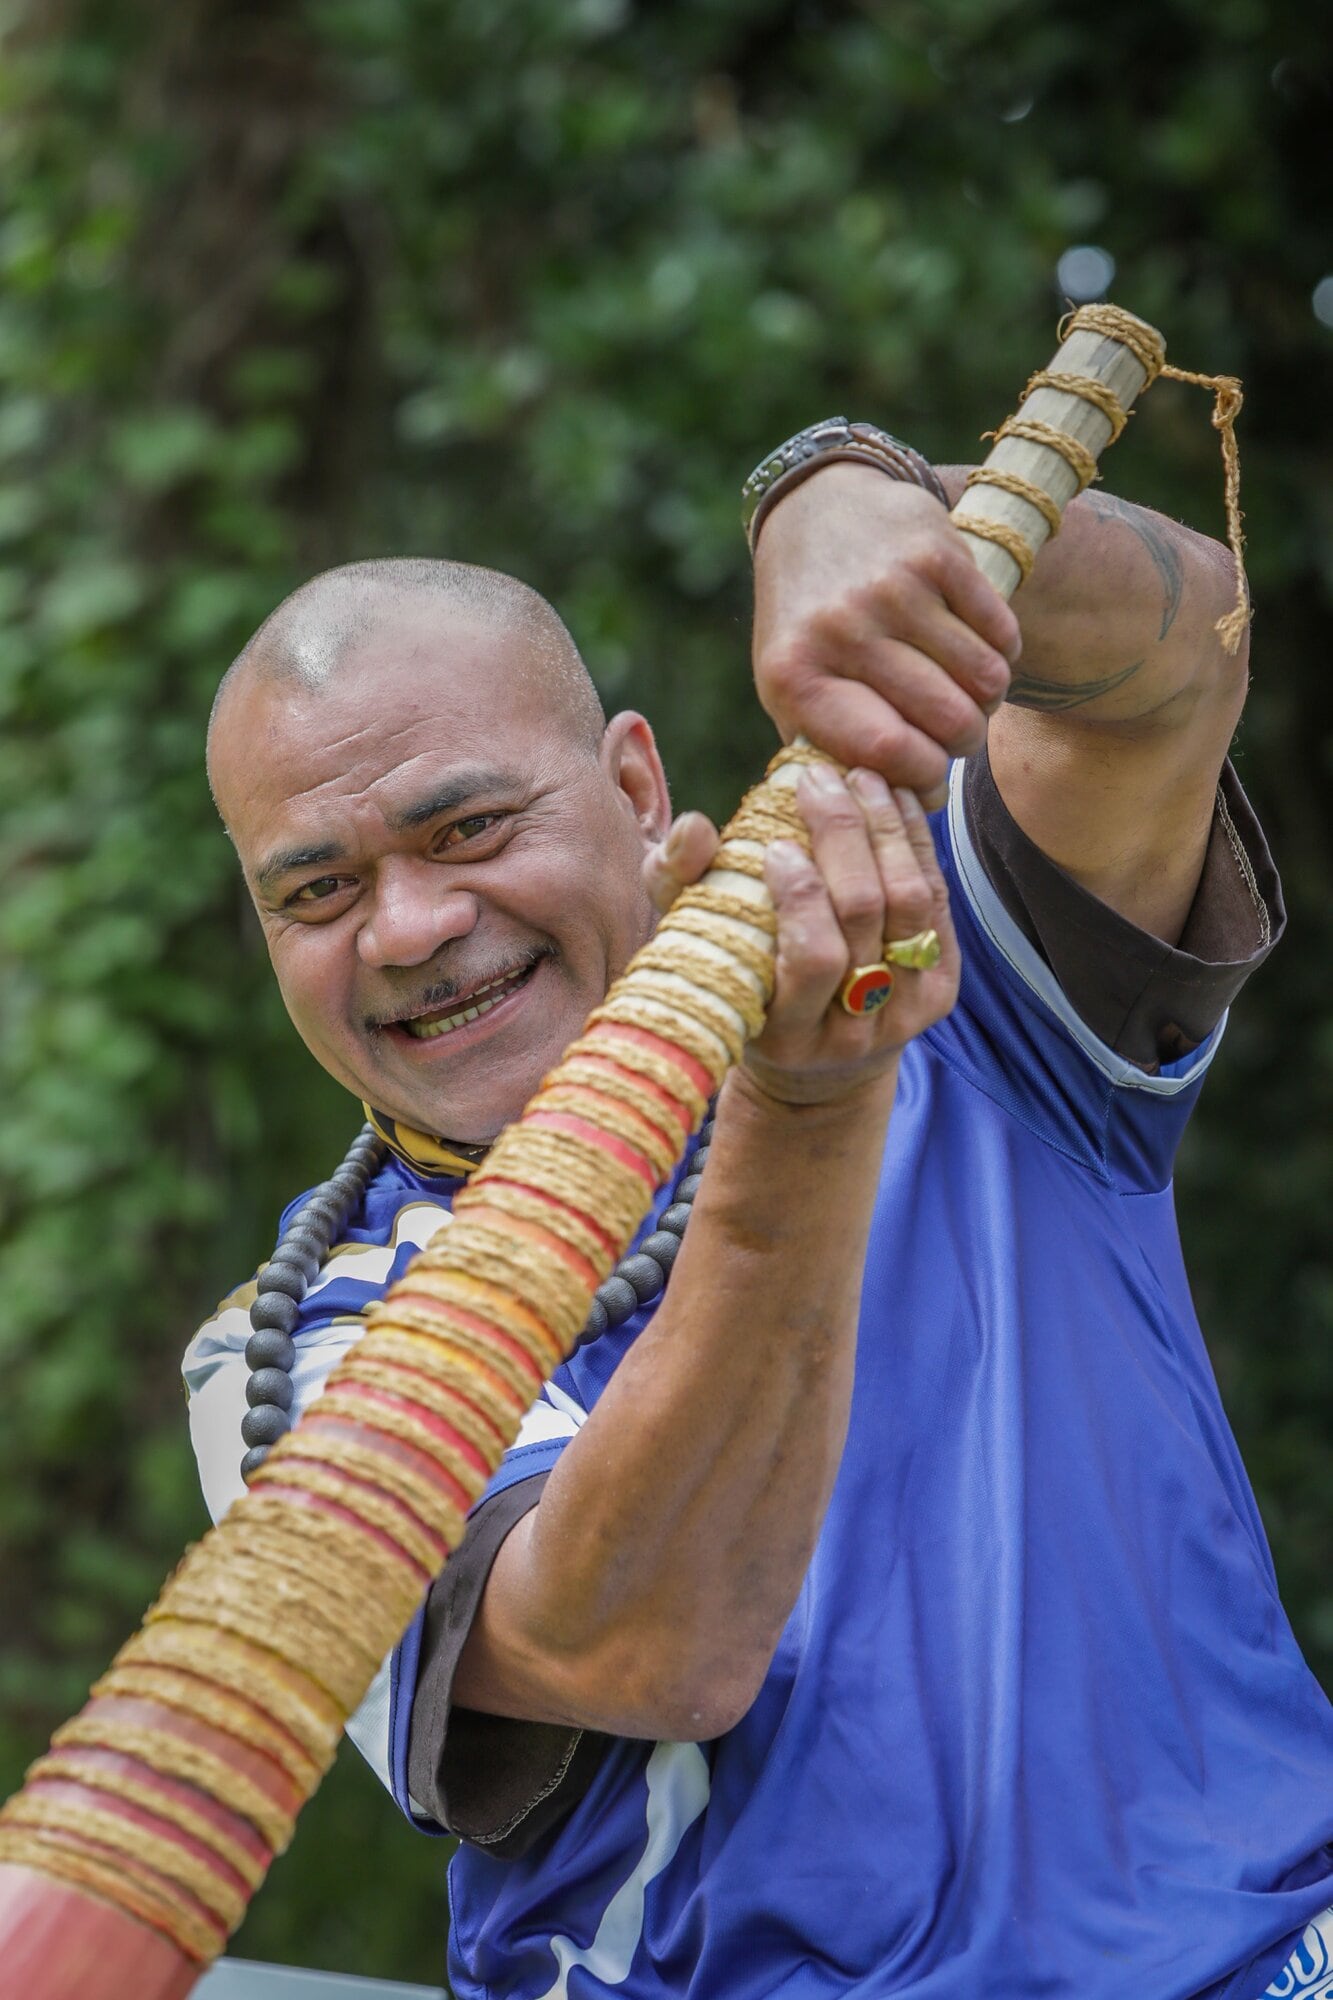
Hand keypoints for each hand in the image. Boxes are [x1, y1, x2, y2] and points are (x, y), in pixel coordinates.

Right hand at [644, 763, 959, 1107]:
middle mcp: (855, 1030)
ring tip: (858, 778)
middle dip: (844, 836)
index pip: (815, 956)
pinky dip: (914, 842)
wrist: (817, 1066)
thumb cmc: (739, 982)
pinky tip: (891, 801)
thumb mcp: (694, 945)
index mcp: (790, 1033)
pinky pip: (937, 903)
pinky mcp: (941, 991)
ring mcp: (907, 1012)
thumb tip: (695, 825)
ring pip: (910, 904)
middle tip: (818, 781)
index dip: (802, 894)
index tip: (776, 844)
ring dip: (885, 829)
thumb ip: (677, 884)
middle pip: (867, 916)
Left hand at [751, 464, 1021, 805]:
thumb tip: (904, 813)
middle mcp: (841, 628)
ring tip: (968, 695)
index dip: (925, 777)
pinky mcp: (938, 553)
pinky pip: (1001, 633)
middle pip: (948, 719)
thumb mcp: (792, 687)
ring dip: (988, 699)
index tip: (932, 781)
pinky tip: (978, 650)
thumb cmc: (807, 623)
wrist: (815, 512)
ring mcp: (892, 587)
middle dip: (965, 742)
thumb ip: (833, 750)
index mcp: (796, 675)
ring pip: (985, 679)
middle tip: (957, 737)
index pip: (887, 750)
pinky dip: (1002, 653)